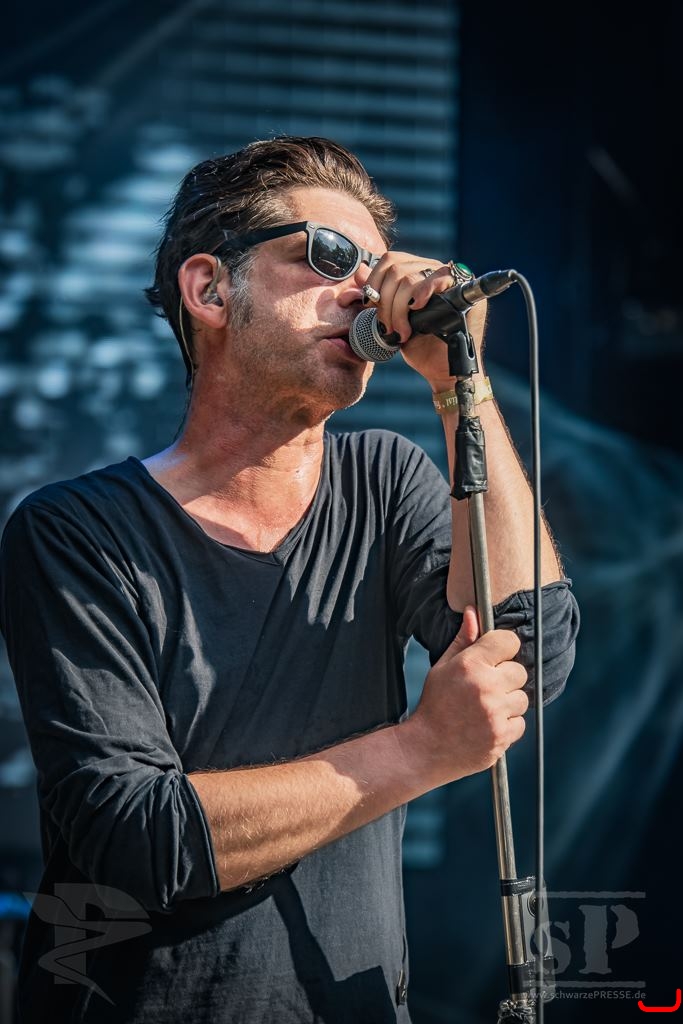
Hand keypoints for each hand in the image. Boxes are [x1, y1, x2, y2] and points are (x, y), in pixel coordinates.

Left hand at [362, 253, 486, 386]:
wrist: (441, 369)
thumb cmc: (419, 345)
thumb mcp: (391, 318)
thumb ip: (378, 295)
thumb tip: (359, 272)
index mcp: (416, 272)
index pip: (391, 260)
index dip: (375, 280)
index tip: (370, 305)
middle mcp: (433, 270)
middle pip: (397, 269)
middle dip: (385, 302)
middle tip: (387, 327)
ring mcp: (449, 278)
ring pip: (410, 278)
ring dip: (399, 308)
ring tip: (402, 331)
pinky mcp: (462, 289)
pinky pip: (439, 278)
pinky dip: (423, 291)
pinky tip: (417, 307)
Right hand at [401, 606, 528, 786]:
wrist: (426, 748)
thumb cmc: (434, 705)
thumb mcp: (442, 668)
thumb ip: (463, 640)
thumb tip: (473, 612)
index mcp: (470, 665)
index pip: (508, 641)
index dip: (503, 648)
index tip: (496, 657)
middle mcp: (485, 686)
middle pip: (519, 671)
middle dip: (506, 678)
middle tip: (487, 687)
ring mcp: (495, 713)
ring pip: (522, 698)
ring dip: (508, 702)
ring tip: (486, 708)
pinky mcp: (502, 736)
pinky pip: (520, 722)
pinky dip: (508, 724)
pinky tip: (488, 724)